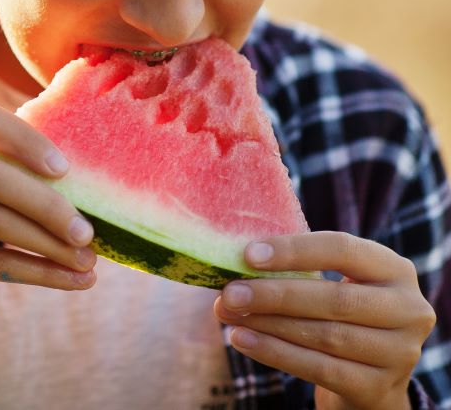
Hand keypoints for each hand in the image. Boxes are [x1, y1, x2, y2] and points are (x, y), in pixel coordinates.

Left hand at [213, 231, 435, 409]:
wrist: (370, 378)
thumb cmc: (339, 316)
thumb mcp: (333, 284)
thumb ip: (295, 270)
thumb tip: (231, 262)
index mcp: (394, 270)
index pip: (343, 250)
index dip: (294, 251)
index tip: (248, 255)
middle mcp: (408, 310)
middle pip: (334, 299)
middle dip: (275, 294)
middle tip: (230, 292)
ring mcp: (400, 352)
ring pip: (325, 336)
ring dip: (269, 324)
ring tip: (228, 314)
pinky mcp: (379, 387)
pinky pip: (320, 368)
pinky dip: (275, 353)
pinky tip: (243, 340)